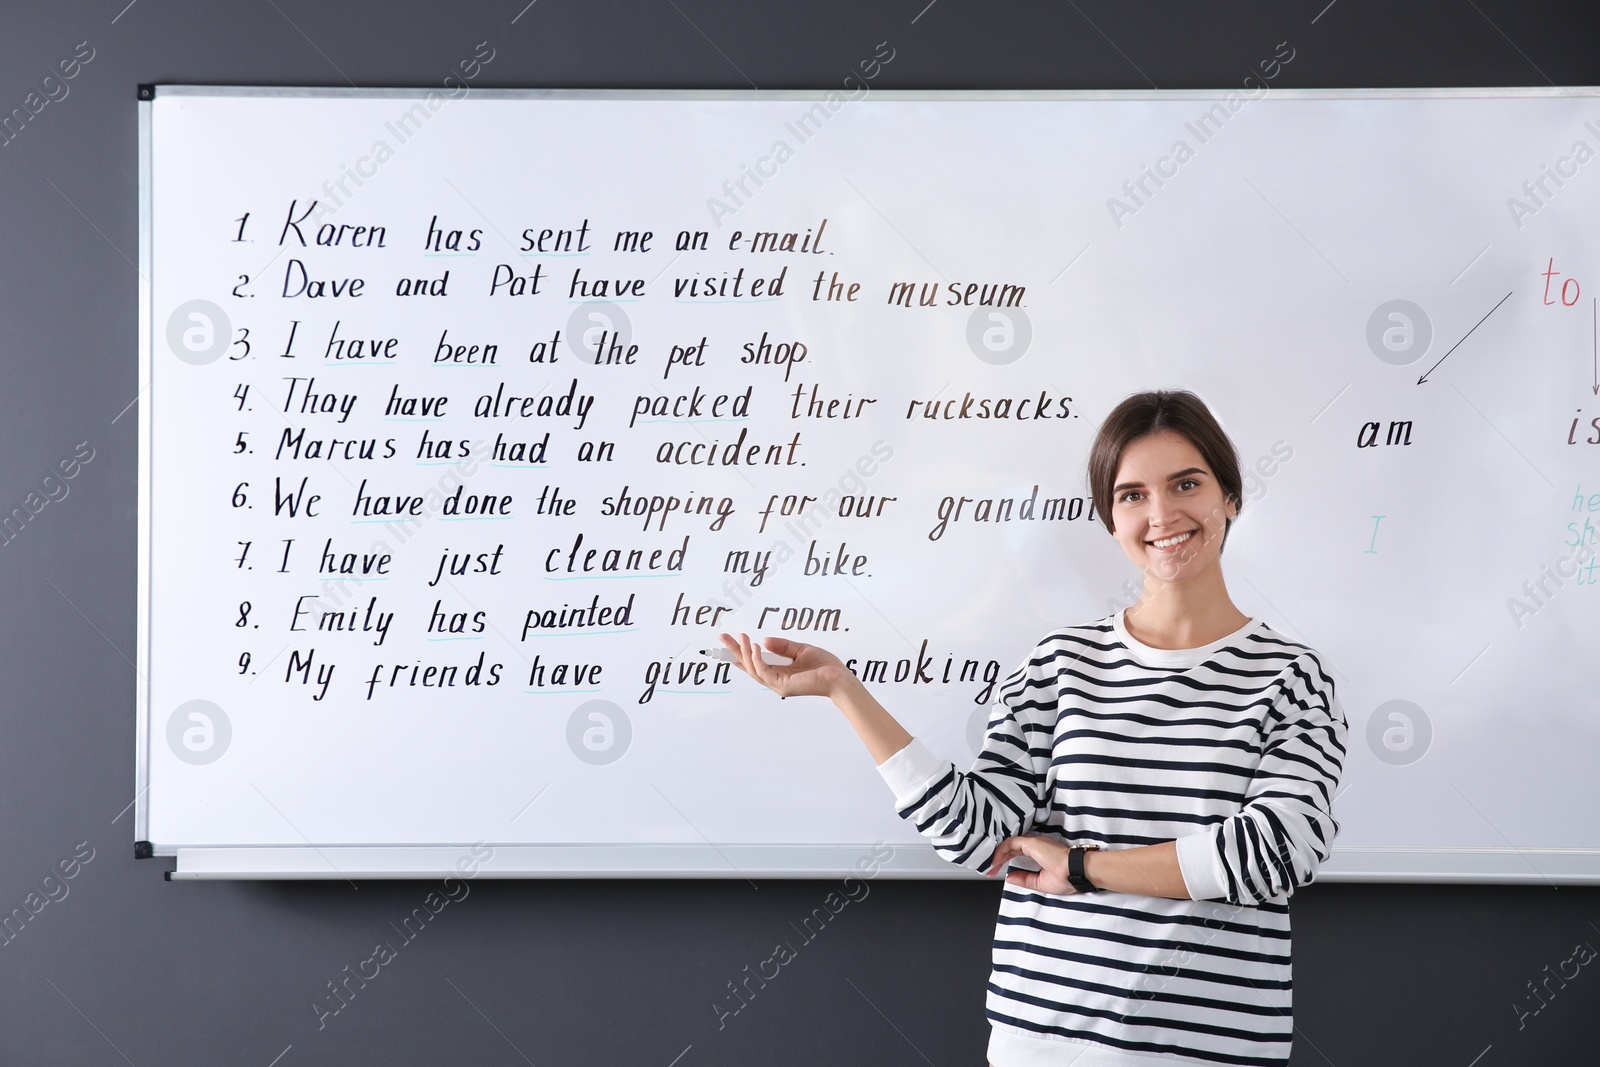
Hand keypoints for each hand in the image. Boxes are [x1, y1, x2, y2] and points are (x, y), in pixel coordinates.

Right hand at [716, 632, 846, 699]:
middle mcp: (775, 680)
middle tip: (722, 636)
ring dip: (745, 652)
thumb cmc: (824, 666)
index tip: (728, 640)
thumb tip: (764, 640)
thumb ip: (782, 646)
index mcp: (778, 673)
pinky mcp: (783, 685)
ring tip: (742, 637)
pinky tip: (755, 647)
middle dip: (734, 651)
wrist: (838, 677)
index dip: (740, 653)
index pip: (754, 663)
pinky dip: (757, 659)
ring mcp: (777, 685)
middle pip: (748, 666)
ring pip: (753, 669)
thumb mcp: (800, 649)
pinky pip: (764, 671)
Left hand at [986, 834, 1076, 893]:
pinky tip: (995, 861)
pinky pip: (1010, 843)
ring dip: (998, 854)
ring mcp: (1034, 843)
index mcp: (1041, 852)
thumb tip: (1009, 877)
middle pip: (1012, 848)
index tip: (998, 870)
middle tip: (990, 869)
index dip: (1006, 860)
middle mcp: (1037, 845)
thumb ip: (1024, 879)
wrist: (1075, 873)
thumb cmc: (1067, 878)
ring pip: (1010, 844)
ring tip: (990, 866)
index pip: (1018, 852)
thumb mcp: (1040, 882)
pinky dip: (1000, 851)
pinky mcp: (1031, 843)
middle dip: (999, 858)